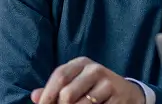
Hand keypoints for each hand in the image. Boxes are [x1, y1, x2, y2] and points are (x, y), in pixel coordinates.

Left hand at [30, 57, 144, 103]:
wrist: (127, 94)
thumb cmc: (93, 89)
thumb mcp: (75, 84)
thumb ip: (54, 90)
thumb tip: (35, 96)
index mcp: (81, 63)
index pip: (59, 76)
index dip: (48, 95)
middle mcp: (95, 70)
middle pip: (67, 94)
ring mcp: (108, 83)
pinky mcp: (117, 97)